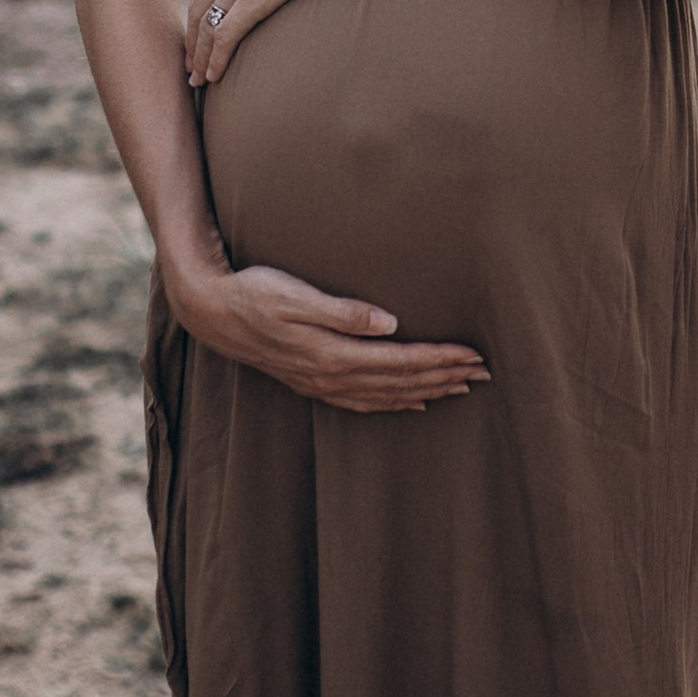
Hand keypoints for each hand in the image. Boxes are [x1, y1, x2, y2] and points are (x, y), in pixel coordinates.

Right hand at [175, 258, 487, 413]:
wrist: (212, 312)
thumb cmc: (255, 292)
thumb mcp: (297, 294)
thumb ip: (344, 311)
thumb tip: (391, 323)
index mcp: (333, 354)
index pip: (401, 362)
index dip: (440, 360)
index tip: (475, 355)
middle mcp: (331, 376)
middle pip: (401, 383)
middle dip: (445, 377)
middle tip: (485, 372)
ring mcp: (322, 384)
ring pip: (387, 396)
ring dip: (427, 391)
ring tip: (462, 387)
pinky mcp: (313, 382)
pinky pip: (364, 402)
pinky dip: (394, 404)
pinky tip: (414, 403)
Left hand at [185, 0, 336, 85]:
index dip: (198, 1)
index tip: (199, 20)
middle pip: (198, 5)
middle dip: (192, 35)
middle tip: (190, 60)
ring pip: (206, 26)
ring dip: (199, 55)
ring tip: (198, 78)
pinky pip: (225, 36)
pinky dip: (215, 59)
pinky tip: (215, 76)